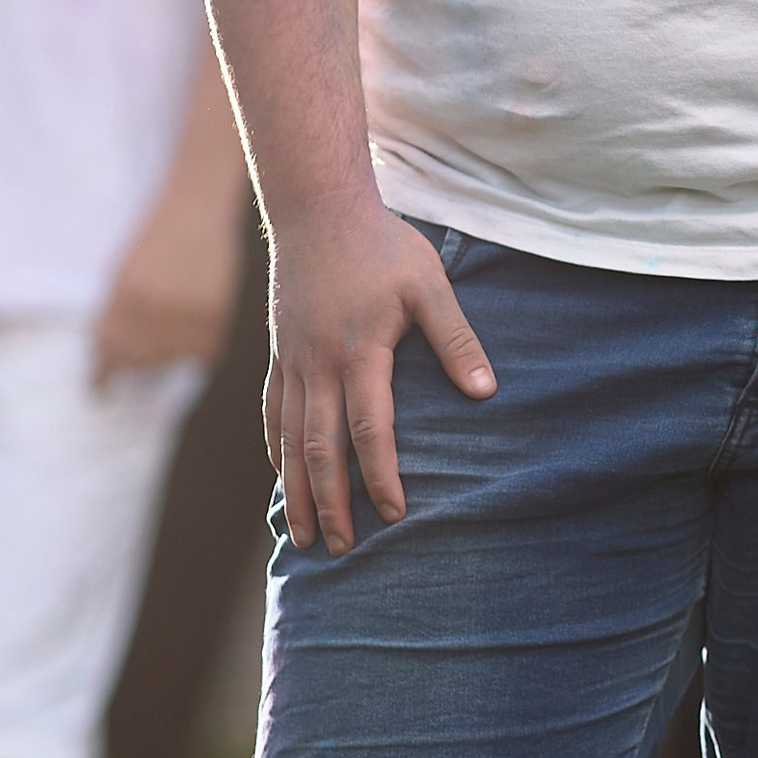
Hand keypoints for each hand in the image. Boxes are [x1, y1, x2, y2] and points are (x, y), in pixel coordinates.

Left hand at [94, 189, 246, 384]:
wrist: (195, 212)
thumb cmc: (153, 243)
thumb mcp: (122, 276)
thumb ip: (114, 318)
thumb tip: (112, 364)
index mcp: (123, 298)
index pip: (108, 353)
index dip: (102, 378)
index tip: (100, 393)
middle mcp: (152, 309)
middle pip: (139, 362)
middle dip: (135, 367)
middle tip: (136, 369)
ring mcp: (186, 314)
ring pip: (171, 360)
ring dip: (166, 357)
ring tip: (169, 334)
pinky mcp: (216, 316)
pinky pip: (204, 353)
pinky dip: (197, 349)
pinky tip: (194, 328)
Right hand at [266, 195, 495, 553]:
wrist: (315, 207)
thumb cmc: (381, 244)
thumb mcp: (428, 285)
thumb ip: (455, 337)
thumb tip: (485, 390)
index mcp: (360, 352)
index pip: (370, 430)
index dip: (381, 476)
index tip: (396, 514)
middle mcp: (318, 365)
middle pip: (321, 449)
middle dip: (331, 505)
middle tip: (340, 550)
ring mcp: (292, 360)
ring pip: (290, 439)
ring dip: (297, 491)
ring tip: (303, 536)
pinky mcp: (278, 352)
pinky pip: (273, 412)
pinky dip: (277, 450)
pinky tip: (282, 476)